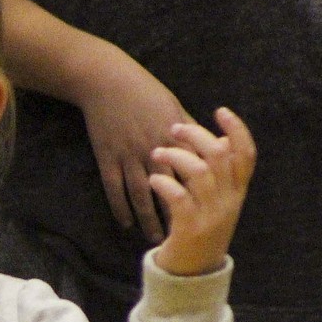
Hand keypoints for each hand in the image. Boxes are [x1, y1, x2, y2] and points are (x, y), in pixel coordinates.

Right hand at [79, 50, 193, 243]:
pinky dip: (120, 209)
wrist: (107, 82)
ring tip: (155, 239)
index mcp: (174, 136)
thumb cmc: (144, 91)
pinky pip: (115, 189)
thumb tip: (214, 145)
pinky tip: (126, 224)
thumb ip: (191, 130)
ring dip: (149, 219)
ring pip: (141, 195)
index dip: (200, 196)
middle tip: (186, 238)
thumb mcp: (173, 106)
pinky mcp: (108, 158)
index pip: (192, 173)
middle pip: (170, 190)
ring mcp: (129, 155)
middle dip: (178, 215)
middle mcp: (154, 149)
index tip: (209, 216)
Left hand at [149, 107, 254, 276]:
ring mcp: (211, 216)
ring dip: (176, 157)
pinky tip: (153, 180)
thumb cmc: (197, 234)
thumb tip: (219, 140)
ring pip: (200, 172)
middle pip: (221, 155)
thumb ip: (218, 176)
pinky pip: (179, 198)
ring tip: (157, 153)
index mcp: (237, 194)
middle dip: (197, 136)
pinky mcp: (189, 229)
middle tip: (173, 128)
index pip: (247, 155)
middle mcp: (228, 202)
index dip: (237, 130)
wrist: (190, 279)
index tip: (220, 111)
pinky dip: (165, 184)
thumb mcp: (215, 205)